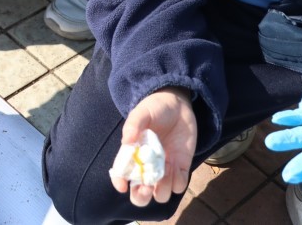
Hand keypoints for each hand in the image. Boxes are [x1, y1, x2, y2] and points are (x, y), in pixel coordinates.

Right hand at [113, 87, 196, 206]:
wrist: (178, 105)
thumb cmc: (155, 108)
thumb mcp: (142, 112)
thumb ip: (133, 124)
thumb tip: (127, 141)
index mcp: (132, 155)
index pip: (122, 175)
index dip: (120, 182)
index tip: (122, 186)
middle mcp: (146, 166)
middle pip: (140, 194)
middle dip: (141, 196)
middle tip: (146, 186)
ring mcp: (164, 169)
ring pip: (160, 194)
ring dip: (162, 187)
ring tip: (166, 168)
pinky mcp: (181, 168)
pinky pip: (179, 186)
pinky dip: (178, 181)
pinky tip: (177, 166)